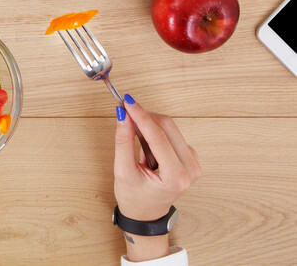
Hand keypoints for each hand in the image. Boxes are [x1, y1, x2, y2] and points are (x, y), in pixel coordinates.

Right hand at [114, 96, 201, 220]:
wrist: (146, 214)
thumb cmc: (135, 198)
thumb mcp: (123, 171)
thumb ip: (123, 140)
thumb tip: (123, 115)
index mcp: (175, 177)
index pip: (158, 137)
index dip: (141, 116)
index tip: (127, 102)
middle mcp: (190, 169)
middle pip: (167, 127)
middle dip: (144, 117)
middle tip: (125, 113)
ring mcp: (192, 162)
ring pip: (169, 127)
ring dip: (149, 126)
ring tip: (136, 141)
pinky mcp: (189, 156)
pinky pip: (171, 133)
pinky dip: (155, 132)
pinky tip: (146, 147)